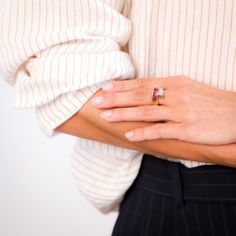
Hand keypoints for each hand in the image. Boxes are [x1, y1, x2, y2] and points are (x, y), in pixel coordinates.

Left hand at [92, 76, 235, 144]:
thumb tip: (145, 90)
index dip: (122, 86)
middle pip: (140, 95)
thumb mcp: (188, 87)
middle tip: (96, 101)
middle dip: (115, 98)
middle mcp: (176, 95)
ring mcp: (181, 112)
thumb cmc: (211, 101)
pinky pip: (161, 131)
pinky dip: (144, 132)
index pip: (142, 83)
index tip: (104, 88)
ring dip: (123, 114)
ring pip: (146, 112)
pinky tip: (129, 135)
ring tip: (105, 116)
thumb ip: (167, 88)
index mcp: (175, 83)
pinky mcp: (188, 129)